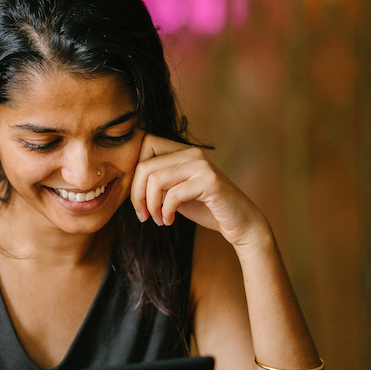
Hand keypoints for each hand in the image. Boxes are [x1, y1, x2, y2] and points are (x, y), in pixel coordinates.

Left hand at [131, 135, 267, 247]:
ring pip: (155, 180)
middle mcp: (193, 153)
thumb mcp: (175, 193)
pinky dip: (165, 212)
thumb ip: (158, 183)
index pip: (145, 145)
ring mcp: (202, 166)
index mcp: (184, 151)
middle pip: (144, 166)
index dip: (134, 174)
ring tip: (157, 219)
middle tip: (143, 215)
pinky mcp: (210, 182)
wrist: (241, 224)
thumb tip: (129, 183)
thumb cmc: (207, 209)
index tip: (137, 199)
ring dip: (150, 205)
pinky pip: (173, 194)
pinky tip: (169, 221)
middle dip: (136, 195)